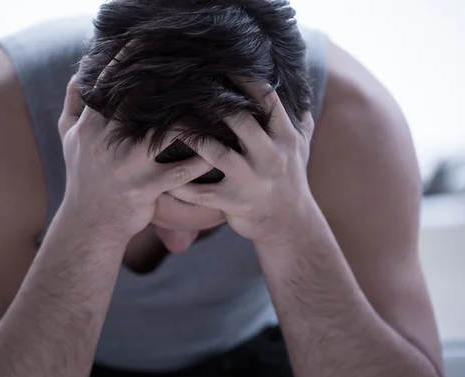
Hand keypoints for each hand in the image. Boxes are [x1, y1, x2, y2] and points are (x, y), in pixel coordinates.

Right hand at [57, 57, 211, 244]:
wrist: (89, 224)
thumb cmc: (82, 177)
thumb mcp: (69, 139)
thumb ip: (74, 103)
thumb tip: (82, 68)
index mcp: (90, 127)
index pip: (110, 86)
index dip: (128, 62)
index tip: (150, 46)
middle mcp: (106, 143)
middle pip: (142, 103)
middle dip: (171, 86)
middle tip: (196, 74)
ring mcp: (127, 166)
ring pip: (169, 133)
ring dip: (195, 120)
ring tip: (215, 106)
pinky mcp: (146, 188)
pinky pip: (182, 170)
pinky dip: (202, 158)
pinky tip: (219, 146)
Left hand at [168, 76, 315, 244]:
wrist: (290, 224)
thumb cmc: (292, 180)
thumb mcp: (302, 148)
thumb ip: (301, 119)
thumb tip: (302, 89)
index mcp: (285, 138)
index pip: (267, 101)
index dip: (245, 80)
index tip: (224, 64)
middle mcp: (270, 157)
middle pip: (240, 121)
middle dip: (214, 103)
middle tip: (188, 86)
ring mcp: (252, 181)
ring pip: (216, 153)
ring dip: (191, 137)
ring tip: (169, 123)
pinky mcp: (234, 203)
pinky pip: (201, 192)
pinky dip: (180, 185)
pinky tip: (162, 175)